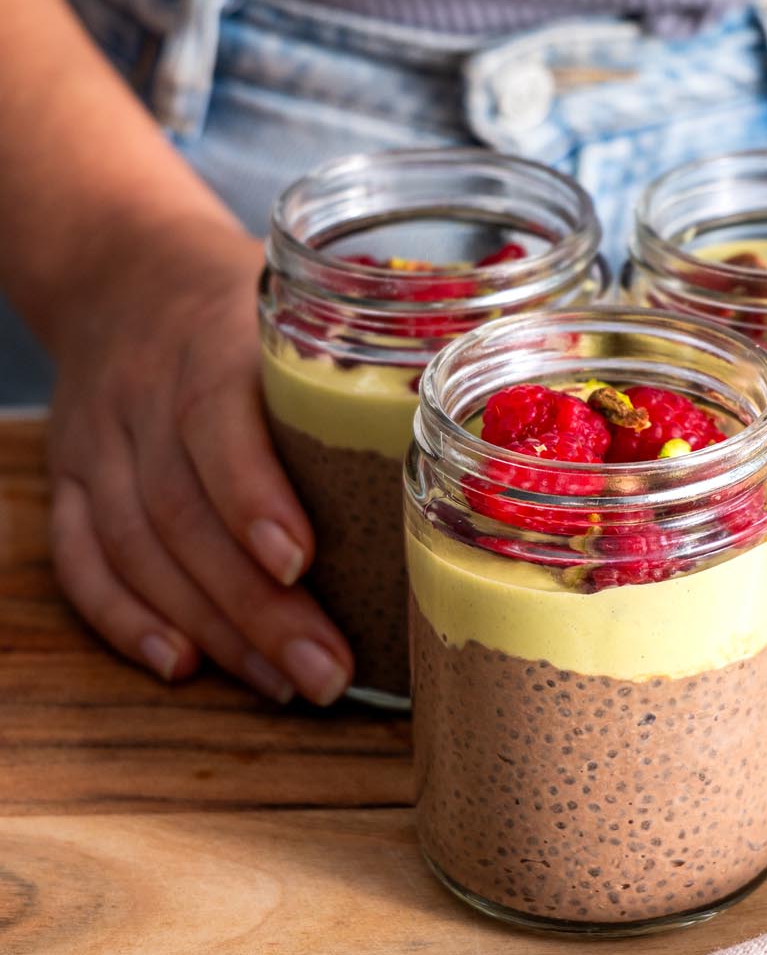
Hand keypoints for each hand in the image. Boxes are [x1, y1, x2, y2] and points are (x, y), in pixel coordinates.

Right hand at [46, 211, 353, 703]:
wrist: (122, 270)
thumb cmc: (245, 308)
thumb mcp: (302, 304)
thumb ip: (382, 351)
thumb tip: (509, 407)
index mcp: (211, 345)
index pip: (216, 425)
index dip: (251, 497)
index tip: (301, 563)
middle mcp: (142, 395)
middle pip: (182, 512)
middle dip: (256, 605)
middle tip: (327, 672)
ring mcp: (98, 442)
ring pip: (137, 550)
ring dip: (212, 629)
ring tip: (286, 684)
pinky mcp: (70, 480)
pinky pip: (81, 560)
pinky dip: (125, 621)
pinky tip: (183, 666)